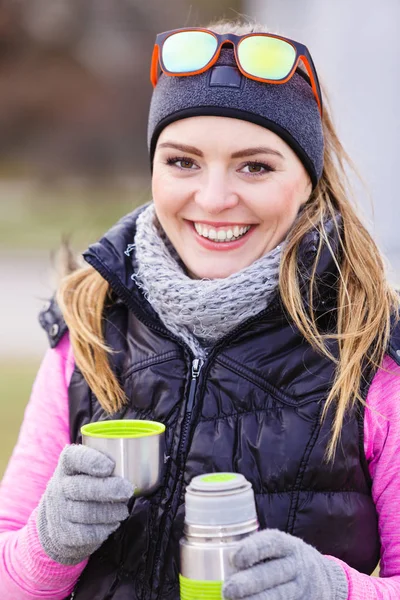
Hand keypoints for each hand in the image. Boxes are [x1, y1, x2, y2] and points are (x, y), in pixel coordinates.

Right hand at [36, 444, 133, 564]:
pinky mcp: (63, 534)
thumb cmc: (84, 486)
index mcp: (68, 465)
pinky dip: (104, 529)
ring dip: (109, 512)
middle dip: (107, 489)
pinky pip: (86, 533)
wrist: (57, 520)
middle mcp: (59, 486)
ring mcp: (59, 511)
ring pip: (86, 512)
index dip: (91, 460)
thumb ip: (108, 464)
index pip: (74, 457)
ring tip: (123, 510)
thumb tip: (140, 465)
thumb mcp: (88, 470)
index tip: (109, 467)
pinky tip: (113, 523)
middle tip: (128, 490)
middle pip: (81, 487)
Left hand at [223, 529, 347, 599]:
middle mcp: (296, 567)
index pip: (272, 543)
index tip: (235, 558)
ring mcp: (302, 590)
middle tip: (227, 590)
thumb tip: (221, 563)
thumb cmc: (285, 560)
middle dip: (249, 583)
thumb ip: (255, 551)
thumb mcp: (278, 548)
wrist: (322, 579)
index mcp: (287, 546)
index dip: (253, 549)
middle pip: (273, 574)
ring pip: (279, 596)